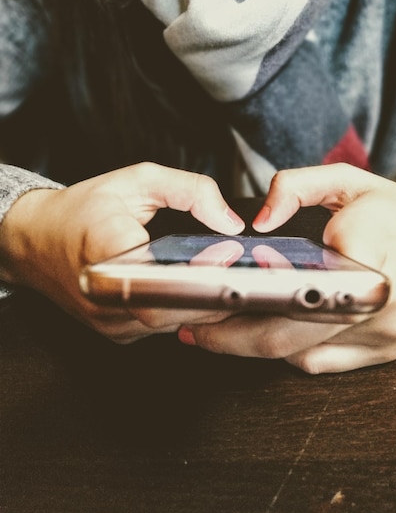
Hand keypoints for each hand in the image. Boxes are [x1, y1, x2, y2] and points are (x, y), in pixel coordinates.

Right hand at [0, 162, 243, 341]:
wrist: (36, 239)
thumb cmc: (83, 209)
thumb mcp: (138, 180)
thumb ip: (189, 190)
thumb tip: (229, 221)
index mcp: (106, 246)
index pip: (165, 271)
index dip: (203, 270)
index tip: (230, 257)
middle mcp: (105, 292)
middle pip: (176, 306)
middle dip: (216, 293)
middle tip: (240, 271)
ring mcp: (110, 319)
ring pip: (173, 322)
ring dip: (203, 305)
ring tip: (222, 278)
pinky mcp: (116, 332)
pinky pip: (161, 327)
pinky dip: (181, 311)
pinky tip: (192, 291)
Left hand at [179, 163, 395, 372]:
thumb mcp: (352, 181)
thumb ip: (297, 186)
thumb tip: (258, 220)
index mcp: (363, 257)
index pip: (288, 293)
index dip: (238, 307)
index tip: (202, 306)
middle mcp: (374, 306)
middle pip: (286, 339)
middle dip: (230, 340)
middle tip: (194, 329)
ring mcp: (382, 336)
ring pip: (302, 357)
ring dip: (258, 349)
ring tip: (223, 331)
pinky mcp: (386, 352)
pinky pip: (326, 364)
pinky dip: (293, 353)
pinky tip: (272, 336)